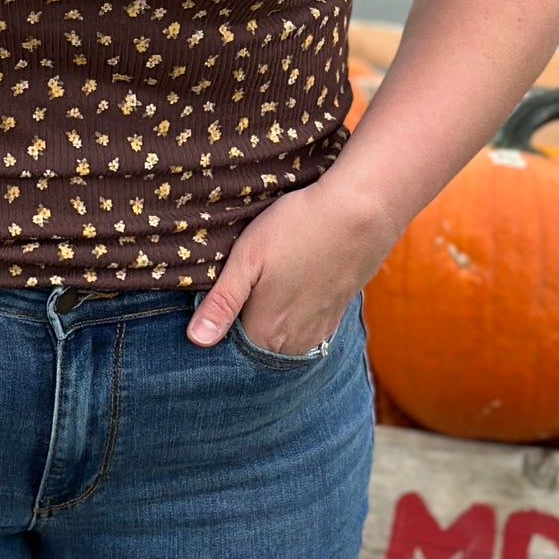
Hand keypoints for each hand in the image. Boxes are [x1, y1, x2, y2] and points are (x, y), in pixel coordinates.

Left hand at [185, 174, 400, 352]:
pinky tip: (294, 285)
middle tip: (247, 281)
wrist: (361, 213)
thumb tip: (197, 340)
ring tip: (271, 282)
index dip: (220, 321)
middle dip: (245, 321)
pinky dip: (296, 313)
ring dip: (273, 318)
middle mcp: (294, 342)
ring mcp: (319, 331)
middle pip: (257, 344)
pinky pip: (306, 327)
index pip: (230, 346)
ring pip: (282, 336)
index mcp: (265, 332)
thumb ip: (222, 303)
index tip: (220, 293)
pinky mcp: (337, 315)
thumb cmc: (297, 228)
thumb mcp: (247, 258)